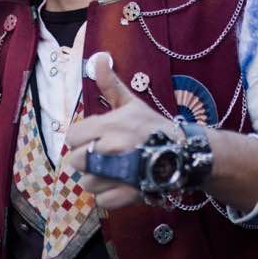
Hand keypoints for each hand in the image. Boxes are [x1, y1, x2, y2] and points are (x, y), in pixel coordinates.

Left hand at [64, 54, 175, 212]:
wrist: (185, 151)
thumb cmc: (153, 126)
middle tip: (103, 156)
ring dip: (98, 179)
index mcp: (108, 125)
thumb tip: (98, 58)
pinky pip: (102, 200)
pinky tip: (121, 185)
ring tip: (113, 171)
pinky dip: (109, 195)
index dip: (81, 139)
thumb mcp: (131, 103)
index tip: (94, 139)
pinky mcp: (129, 194)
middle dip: (87, 159)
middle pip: (76, 161)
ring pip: (87, 182)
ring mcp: (119, 173)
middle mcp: (110, 149)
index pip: (72, 137)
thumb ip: (110, 84)